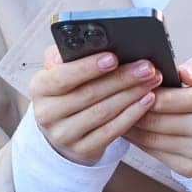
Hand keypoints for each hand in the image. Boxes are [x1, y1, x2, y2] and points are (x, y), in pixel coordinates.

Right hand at [27, 44, 162, 165]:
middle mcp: (46, 114)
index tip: (113, 57)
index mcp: (39, 87)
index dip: (88, 67)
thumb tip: (90, 41)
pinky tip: (147, 101)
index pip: (62, 77)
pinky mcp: (82, 150)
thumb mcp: (61, 69)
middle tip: (147, 67)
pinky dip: (132, 115)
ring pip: (102, 113)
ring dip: (131, 95)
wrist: (63, 129)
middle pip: (88, 94)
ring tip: (152, 81)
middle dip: (121, 79)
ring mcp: (63, 135)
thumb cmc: (68, 89)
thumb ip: (70, 54)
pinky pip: (111, 132)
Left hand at [127, 56, 191, 177]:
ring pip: (151, 139)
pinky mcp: (190, 168)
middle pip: (154, 120)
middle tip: (116, 101)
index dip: (143, 92)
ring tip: (118, 115)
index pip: (165, 99)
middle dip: (132, 110)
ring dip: (131, 127)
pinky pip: (155, 154)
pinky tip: (131, 131)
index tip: (130, 86)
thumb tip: (182, 71)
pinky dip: (139, 142)